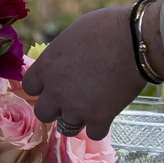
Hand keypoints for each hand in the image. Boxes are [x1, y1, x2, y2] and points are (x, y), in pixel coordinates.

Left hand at [21, 6, 145, 138]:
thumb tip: (64, 62)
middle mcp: (56, 91)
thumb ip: (62, 56)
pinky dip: (101, 126)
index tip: (54, 83)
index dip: (42, 87)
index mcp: (47, 66)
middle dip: (56, 108)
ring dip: (78, 119)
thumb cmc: (105, 28)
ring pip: (67, 128)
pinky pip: (94, 134)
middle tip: (72, 98)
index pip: (29, 87)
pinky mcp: (100, 118)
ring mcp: (77, 107)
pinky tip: (108, 113)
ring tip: (92, 106)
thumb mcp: (72, 36)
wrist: (134, 42)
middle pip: (43, 113)